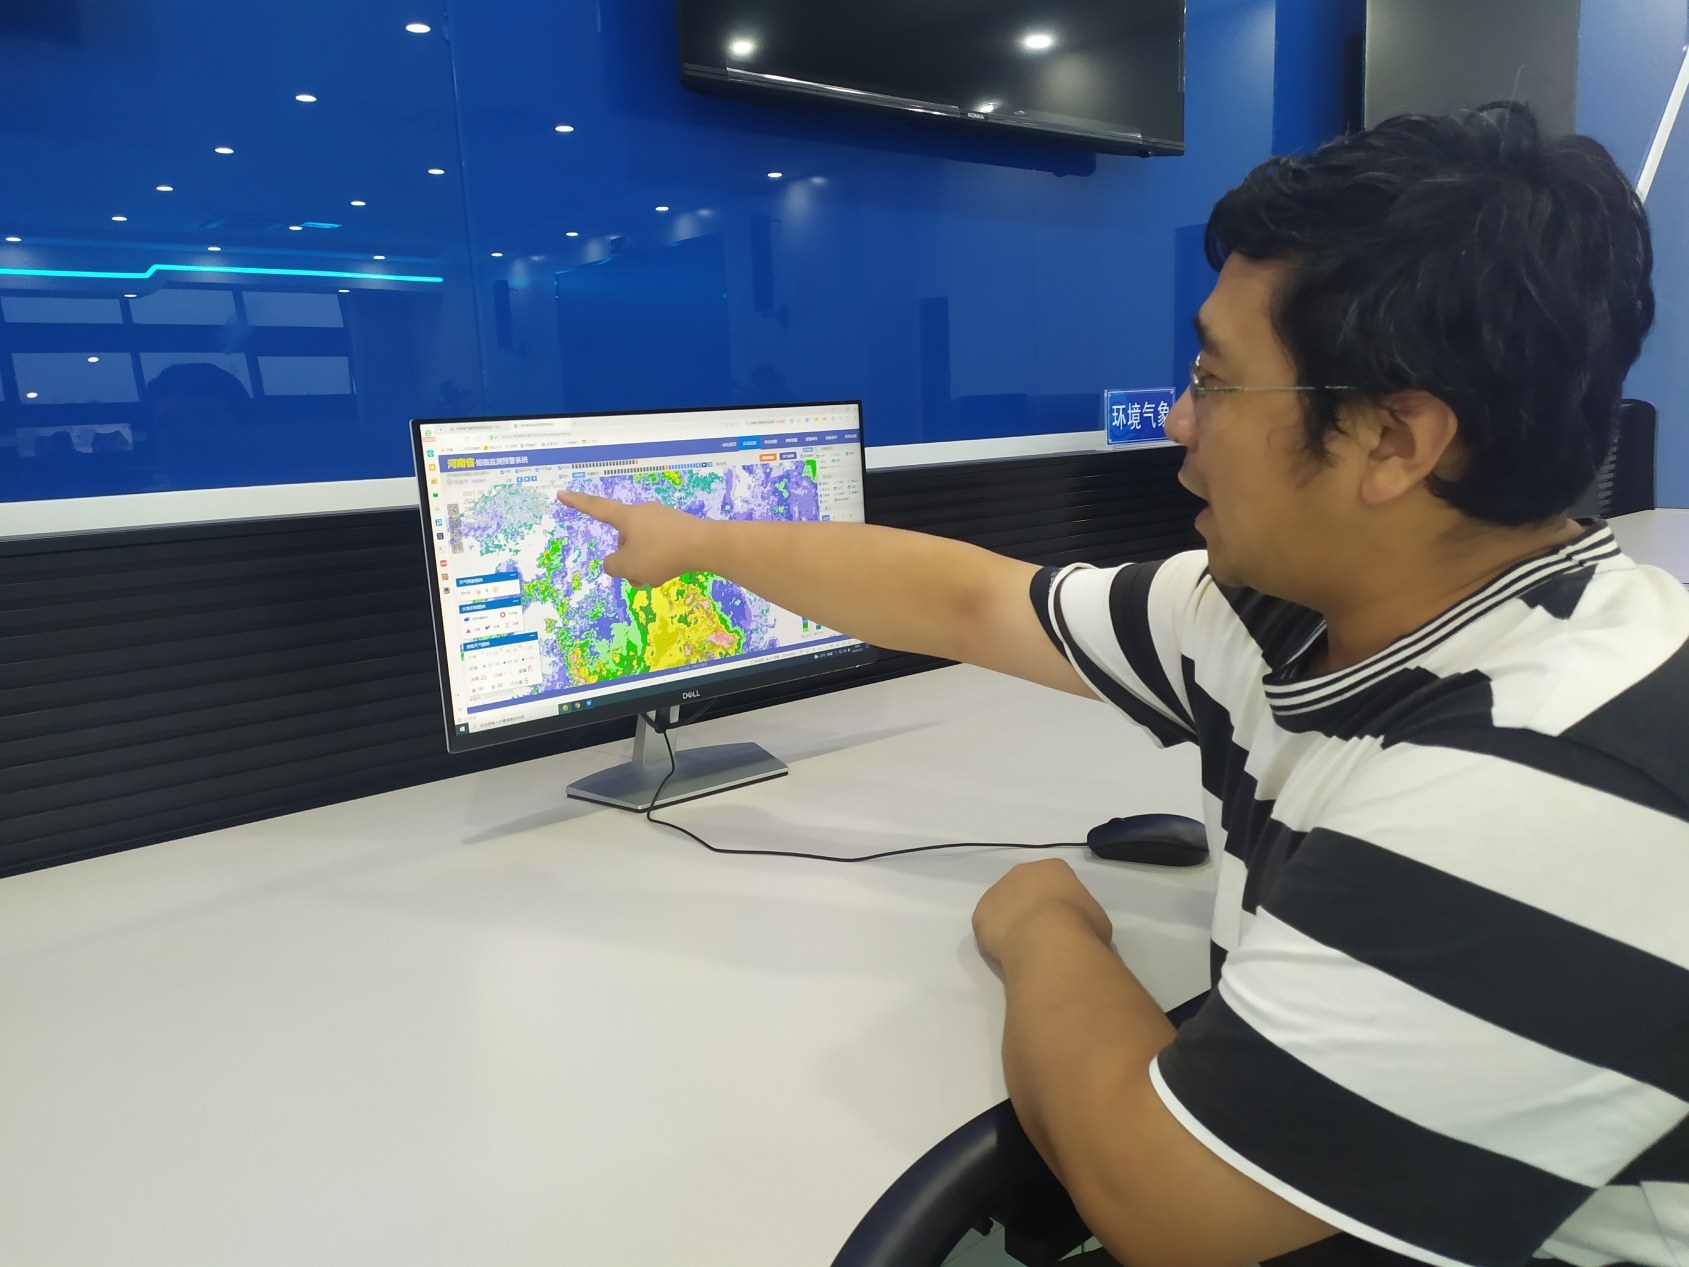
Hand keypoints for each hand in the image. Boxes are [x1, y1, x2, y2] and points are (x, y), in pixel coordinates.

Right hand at [556, 490, 712, 587]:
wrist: (706, 545)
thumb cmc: (662, 553)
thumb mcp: (628, 566)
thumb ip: (613, 566)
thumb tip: (615, 562)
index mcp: (626, 517)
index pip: (596, 508)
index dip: (577, 503)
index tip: (562, 494)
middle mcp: (643, 512)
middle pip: (624, 538)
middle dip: (627, 559)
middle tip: (637, 578)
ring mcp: (663, 518)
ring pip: (643, 545)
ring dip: (644, 563)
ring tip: (656, 578)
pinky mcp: (680, 527)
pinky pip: (661, 545)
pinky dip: (661, 560)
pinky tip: (671, 570)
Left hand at [972, 858, 1112, 965]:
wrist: (1047, 939)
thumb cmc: (1079, 925)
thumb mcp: (1097, 919)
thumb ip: (1084, 917)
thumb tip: (1077, 931)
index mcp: (1053, 868)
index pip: (1055, 878)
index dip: (1060, 901)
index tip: (1064, 921)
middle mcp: (1021, 872)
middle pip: (1024, 887)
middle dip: (1031, 907)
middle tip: (1042, 933)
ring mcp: (997, 891)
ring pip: (1003, 905)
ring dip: (1011, 921)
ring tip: (1025, 946)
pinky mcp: (980, 915)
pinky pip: (988, 926)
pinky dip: (996, 938)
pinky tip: (1009, 952)